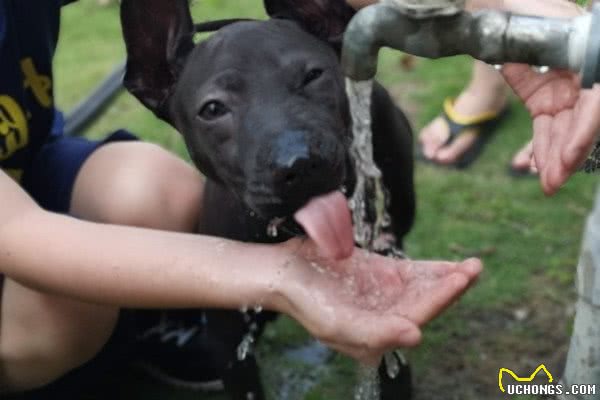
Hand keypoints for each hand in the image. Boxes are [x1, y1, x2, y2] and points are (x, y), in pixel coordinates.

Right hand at [274, 239, 481, 364]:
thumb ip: (376, 332)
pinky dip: (432, 270)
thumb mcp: (336, 323)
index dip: (439, 300)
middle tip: (473, 269)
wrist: (285, 273)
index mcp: (375, 338)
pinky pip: (413, 274)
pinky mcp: (380, 275)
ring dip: (447, 279)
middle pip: (426, 305)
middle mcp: (384, 319)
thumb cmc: (305, 301)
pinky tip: (451, 266)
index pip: (415, 318)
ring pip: (424, 289)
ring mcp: (384, 296)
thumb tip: (416, 335)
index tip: (459, 279)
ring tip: (472, 266)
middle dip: (451, 289)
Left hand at [496, 0, 597, 194]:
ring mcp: (563, 92)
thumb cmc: (525, 6)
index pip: (595, 103)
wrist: (501, 6)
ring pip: (563, 131)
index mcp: (591, 59)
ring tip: (547, 185)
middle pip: (580, 123)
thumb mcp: (546, 18)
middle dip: (568, 155)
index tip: (567, 156)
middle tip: (553, 183)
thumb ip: (557, 39)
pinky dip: (541, 148)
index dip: (584, 131)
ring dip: (554, 158)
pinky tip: (537, 167)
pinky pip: (545, 129)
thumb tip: (576, 75)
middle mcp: (582, 80)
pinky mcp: (542, 100)